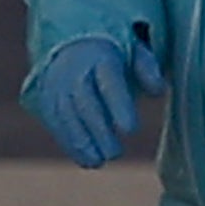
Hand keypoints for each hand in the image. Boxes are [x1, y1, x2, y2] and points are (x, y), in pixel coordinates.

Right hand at [24, 24, 164, 168]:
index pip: (109, 81)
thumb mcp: (134, 49)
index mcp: (100, 55)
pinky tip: (85, 160)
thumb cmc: (112, 53)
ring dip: (80, 142)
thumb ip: (147, 68)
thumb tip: (158, 90)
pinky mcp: (46, 100)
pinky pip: (55, 123)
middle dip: (98, 130)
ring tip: (98, 162)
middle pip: (85, 102)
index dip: (119, 105)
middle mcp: (74, 70)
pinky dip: (69, 144)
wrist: (70, 43)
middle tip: (115, 154)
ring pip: (66, 116)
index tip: (131, 129)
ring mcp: (57, 85)